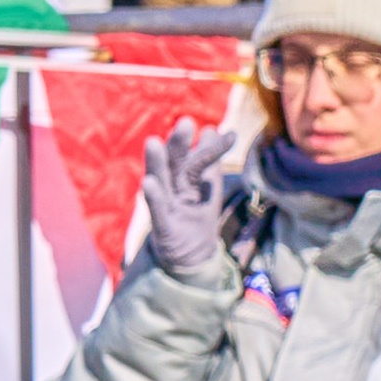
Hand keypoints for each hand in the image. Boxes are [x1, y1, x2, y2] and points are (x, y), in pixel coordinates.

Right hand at [141, 120, 234, 275]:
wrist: (188, 257)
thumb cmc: (195, 219)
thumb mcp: (206, 189)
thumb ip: (209, 162)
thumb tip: (211, 130)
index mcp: (187, 179)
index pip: (199, 159)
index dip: (213, 149)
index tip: (232, 136)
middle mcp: (173, 188)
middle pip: (176, 163)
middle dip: (179, 144)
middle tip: (186, 123)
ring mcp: (166, 206)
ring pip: (161, 181)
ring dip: (157, 163)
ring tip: (153, 143)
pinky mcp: (162, 228)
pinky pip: (157, 211)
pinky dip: (154, 198)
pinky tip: (148, 183)